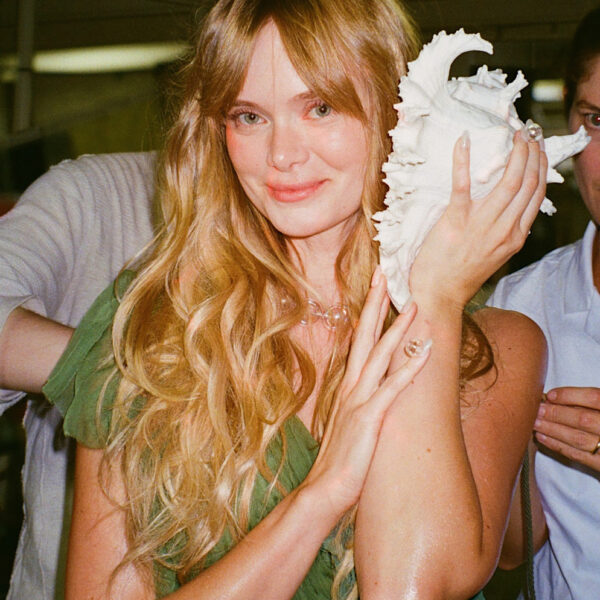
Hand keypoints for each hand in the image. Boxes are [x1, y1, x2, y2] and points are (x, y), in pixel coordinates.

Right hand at [303, 268, 429, 512]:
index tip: (375, 288)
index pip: (357, 340)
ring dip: (397, 328)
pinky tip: (425, 350)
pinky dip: (410, 367)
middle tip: (384, 274)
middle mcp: (351, 386)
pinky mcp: (370, 417)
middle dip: (375, 303)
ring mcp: (359, 400)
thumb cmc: (339, 459)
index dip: (367, 313)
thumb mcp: (349, 423)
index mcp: (347, 386)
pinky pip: (393, 387)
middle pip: (363, 335)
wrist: (323, 490)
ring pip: (379, 354)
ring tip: (414, 304)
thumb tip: (372, 390)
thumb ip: (359, 402)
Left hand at [409, 130, 547, 309]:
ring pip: (509, 182)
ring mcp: (481, 225)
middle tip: (529, 131)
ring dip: (515, 153)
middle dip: (533, 152)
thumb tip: (508, 210)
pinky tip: (464, 141)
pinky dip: (463, 160)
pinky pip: (462, 185)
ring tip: (514, 133)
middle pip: (528, 183)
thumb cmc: (460, 276)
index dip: (540, 166)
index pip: (537, 194)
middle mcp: (505, 229)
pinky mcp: (455, 221)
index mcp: (515, 237)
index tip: (538, 147)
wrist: (438, 295)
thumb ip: (505, 233)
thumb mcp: (493, 256)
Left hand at [534, 387, 599, 470]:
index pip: (594, 398)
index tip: (549, 395)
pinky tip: (541, 437)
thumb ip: (591, 403)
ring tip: (534, 422)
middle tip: (536, 409)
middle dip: (556, 413)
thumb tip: (555, 398)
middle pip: (583, 419)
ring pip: (578, 438)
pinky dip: (557, 446)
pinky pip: (578, 456)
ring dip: (552, 429)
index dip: (570, 395)